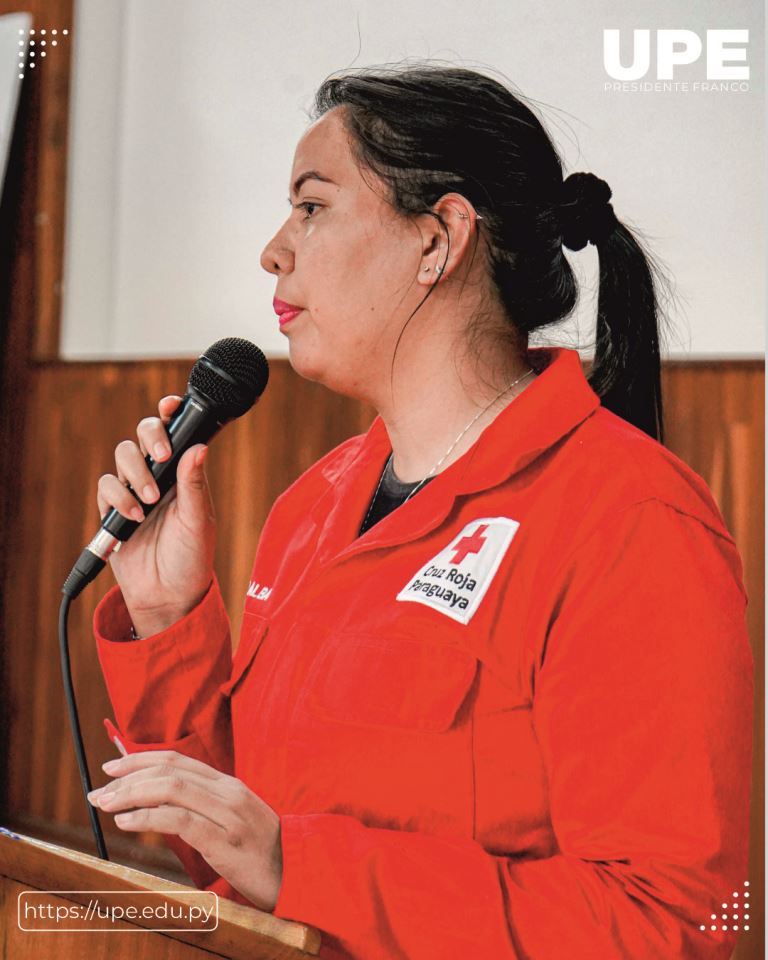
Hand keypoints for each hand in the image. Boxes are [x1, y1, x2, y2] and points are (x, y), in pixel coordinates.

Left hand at [87, 751, 282, 911]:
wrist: (296, 872)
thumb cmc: (260, 851)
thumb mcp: (232, 820)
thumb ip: (202, 807)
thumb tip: (158, 803)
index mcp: (228, 784)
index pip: (178, 759)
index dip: (141, 759)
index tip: (112, 767)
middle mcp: (227, 791)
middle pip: (170, 770)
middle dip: (128, 776)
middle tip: (99, 791)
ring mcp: (228, 814)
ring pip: (172, 789)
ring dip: (132, 793)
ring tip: (107, 804)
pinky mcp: (224, 841)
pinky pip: (180, 820)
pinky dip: (148, 817)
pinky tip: (126, 822)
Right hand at [96, 396, 215, 635]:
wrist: (168, 596)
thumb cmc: (192, 559)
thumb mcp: (200, 522)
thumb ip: (196, 486)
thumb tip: (200, 448)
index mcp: (185, 474)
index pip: (177, 433)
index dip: (171, 413)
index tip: (171, 404)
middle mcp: (159, 477)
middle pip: (144, 435)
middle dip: (150, 437)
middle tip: (161, 456)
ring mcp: (135, 491)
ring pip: (122, 456)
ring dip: (134, 473)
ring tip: (149, 502)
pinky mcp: (114, 509)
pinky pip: (105, 486)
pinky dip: (117, 497)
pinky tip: (134, 517)